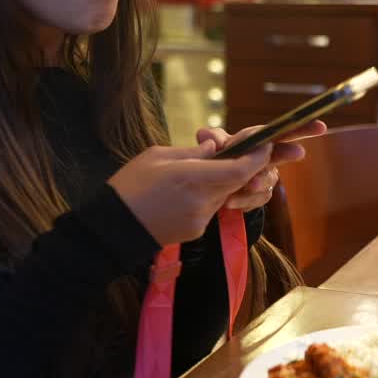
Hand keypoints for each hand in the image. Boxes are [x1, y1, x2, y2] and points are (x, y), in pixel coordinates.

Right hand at [107, 140, 272, 246]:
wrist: (112, 228)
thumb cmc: (129, 186)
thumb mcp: (157, 156)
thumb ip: (192, 153)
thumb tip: (216, 148)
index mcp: (190, 178)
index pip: (239, 170)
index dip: (258, 158)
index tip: (265, 145)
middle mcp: (201, 201)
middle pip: (237, 182)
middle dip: (246, 167)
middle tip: (246, 152)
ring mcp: (201, 220)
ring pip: (226, 195)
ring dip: (224, 181)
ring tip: (202, 170)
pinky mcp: (197, 231)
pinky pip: (212, 208)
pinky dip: (209, 196)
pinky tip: (187, 191)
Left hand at [195, 120, 326, 210]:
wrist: (212, 187)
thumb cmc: (219, 159)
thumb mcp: (213, 147)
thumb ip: (212, 139)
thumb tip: (206, 136)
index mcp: (259, 141)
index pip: (283, 131)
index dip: (303, 127)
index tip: (321, 126)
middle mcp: (268, 158)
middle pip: (286, 152)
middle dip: (290, 152)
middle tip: (297, 152)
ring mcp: (265, 178)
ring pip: (269, 180)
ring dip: (258, 182)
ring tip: (245, 186)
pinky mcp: (259, 197)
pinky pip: (257, 199)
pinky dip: (243, 200)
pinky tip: (230, 201)